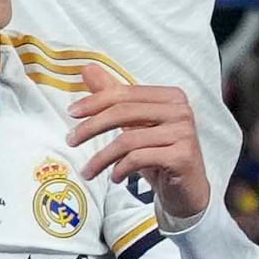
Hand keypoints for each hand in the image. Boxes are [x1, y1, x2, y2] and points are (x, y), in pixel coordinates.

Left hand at [66, 77, 213, 230]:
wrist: (187, 189)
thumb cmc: (161, 154)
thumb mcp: (136, 124)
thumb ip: (114, 97)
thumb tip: (88, 69)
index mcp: (171, 97)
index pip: (125, 93)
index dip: (94, 101)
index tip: (72, 113)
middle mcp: (181, 111)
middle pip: (124, 113)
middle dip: (91, 127)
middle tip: (71, 140)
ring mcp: (184, 133)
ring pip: (129, 140)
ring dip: (101, 157)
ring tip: (89, 170)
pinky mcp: (182, 156)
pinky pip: (139, 158)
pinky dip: (120, 169)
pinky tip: (115, 177)